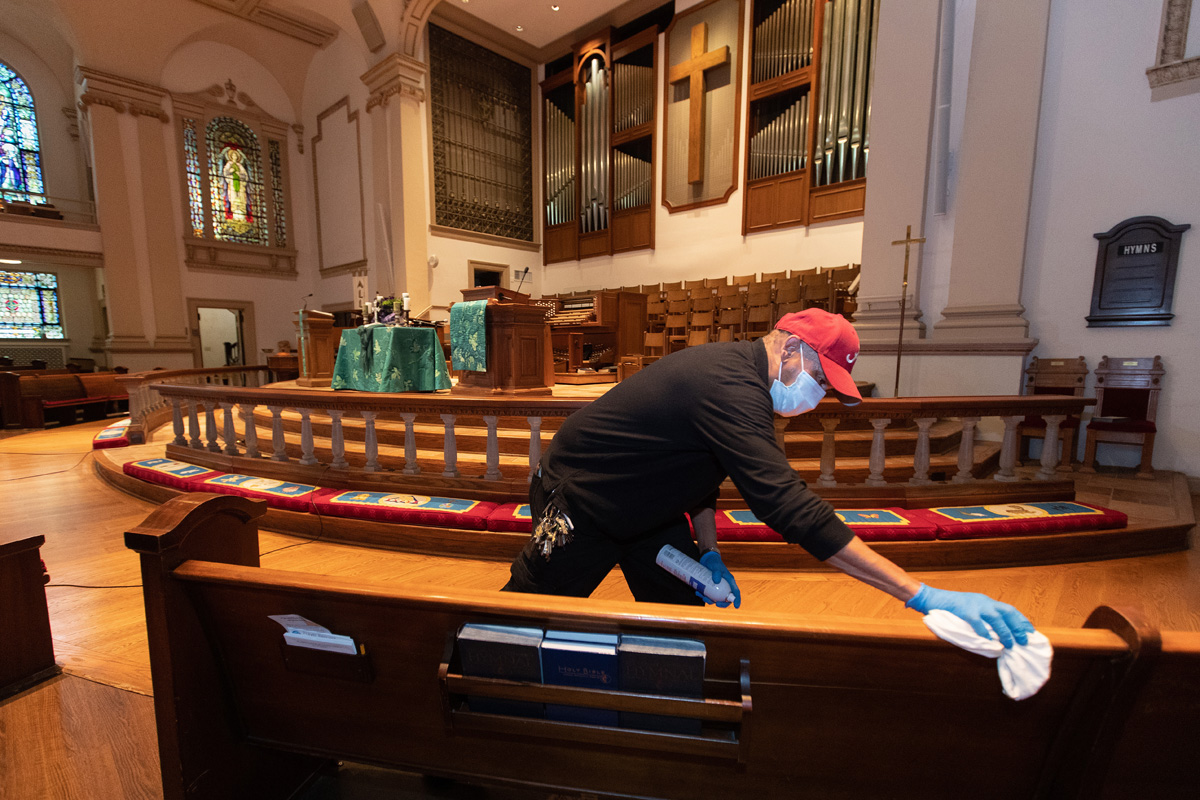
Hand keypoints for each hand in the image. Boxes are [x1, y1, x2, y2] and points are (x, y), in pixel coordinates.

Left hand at [698, 551, 740, 608]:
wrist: (707, 559)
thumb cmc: (714, 562)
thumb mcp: (716, 566)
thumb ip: (716, 572)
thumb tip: (716, 581)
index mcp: (730, 581)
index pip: (736, 592)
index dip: (737, 600)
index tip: (736, 606)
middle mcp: (725, 586)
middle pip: (726, 599)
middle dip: (721, 603)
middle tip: (716, 604)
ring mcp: (717, 587)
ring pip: (716, 598)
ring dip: (709, 600)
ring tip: (702, 596)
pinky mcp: (711, 587)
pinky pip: (708, 594)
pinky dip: (703, 595)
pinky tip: (697, 592)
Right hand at [905, 584, 1032, 647]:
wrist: (931, 599)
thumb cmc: (949, 608)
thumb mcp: (969, 610)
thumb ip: (980, 620)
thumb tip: (994, 637)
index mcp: (986, 601)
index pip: (1009, 610)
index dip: (1021, 621)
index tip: (1030, 632)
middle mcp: (984, 602)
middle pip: (1008, 612)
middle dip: (1018, 626)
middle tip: (1025, 640)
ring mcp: (975, 605)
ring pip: (997, 618)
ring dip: (1005, 632)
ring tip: (1010, 644)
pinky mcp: (965, 611)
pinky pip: (978, 623)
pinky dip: (985, 633)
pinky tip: (990, 641)